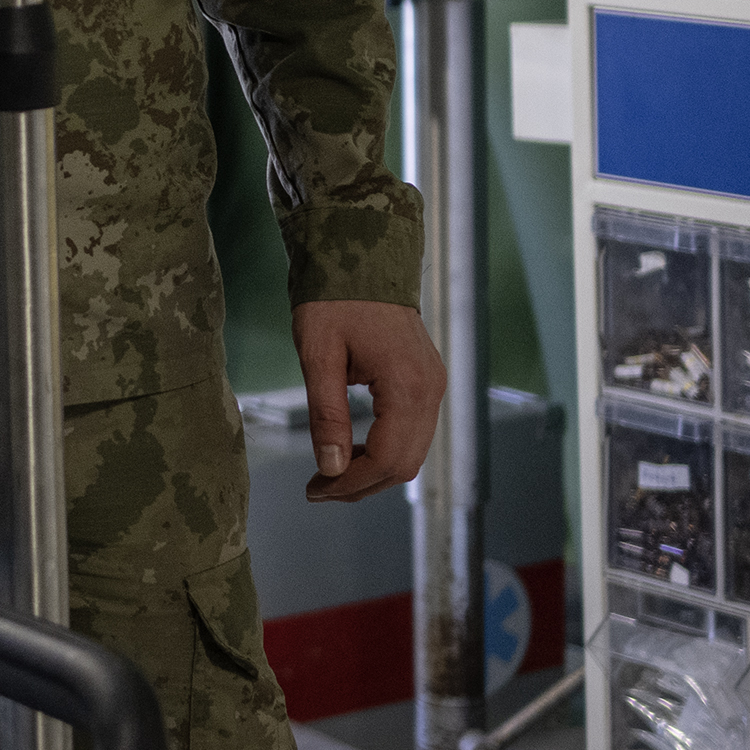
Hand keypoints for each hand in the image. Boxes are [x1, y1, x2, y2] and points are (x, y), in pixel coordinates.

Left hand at [293, 299, 439, 501]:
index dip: (351, 483)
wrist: (362, 259)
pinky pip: (413, 432)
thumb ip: (326, 414)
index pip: (388, 458)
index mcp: (408, 385)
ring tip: (329, 474)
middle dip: (361, 484)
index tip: (315, 490)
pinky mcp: (428, 382)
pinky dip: (385, 450)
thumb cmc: (334, 300)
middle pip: (405, 464)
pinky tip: (351, 449)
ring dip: (373, 471)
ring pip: (413, 452)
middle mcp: (431, 390)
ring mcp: (434, 386)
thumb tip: (330, 467)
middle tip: (317, 489)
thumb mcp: (318, 355)